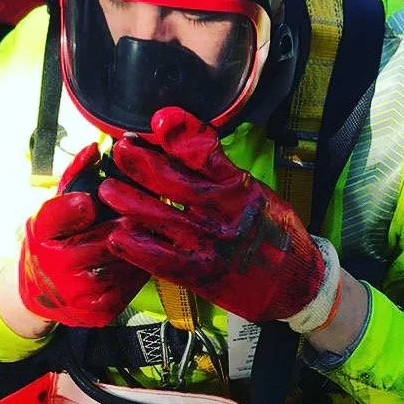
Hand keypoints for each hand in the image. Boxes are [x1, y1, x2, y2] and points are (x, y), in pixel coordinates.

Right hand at [16, 143, 146, 327]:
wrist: (42, 295)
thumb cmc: (52, 243)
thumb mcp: (53, 209)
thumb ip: (74, 178)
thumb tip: (94, 149)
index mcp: (41, 236)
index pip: (57, 216)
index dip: (77, 206)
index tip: (90, 199)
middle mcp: (56, 268)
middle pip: (105, 238)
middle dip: (128, 221)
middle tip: (149, 208)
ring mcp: (79, 295)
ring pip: (125, 262)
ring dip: (142, 244)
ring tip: (155, 229)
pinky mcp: (100, 312)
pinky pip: (132, 284)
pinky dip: (142, 267)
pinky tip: (149, 254)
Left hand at [100, 108, 338, 329]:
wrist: (296, 284)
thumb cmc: (276, 235)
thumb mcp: (260, 194)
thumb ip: (225, 173)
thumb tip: (190, 141)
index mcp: (241, 189)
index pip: (208, 153)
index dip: (183, 133)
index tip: (160, 118)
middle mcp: (225, 214)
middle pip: (176, 183)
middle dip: (144, 163)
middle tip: (121, 149)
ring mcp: (211, 245)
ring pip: (163, 218)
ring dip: (131, 202)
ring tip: (108, 189)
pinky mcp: (201, 275)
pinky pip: (162, 259)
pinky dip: (137, 248)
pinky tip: (117, 236)